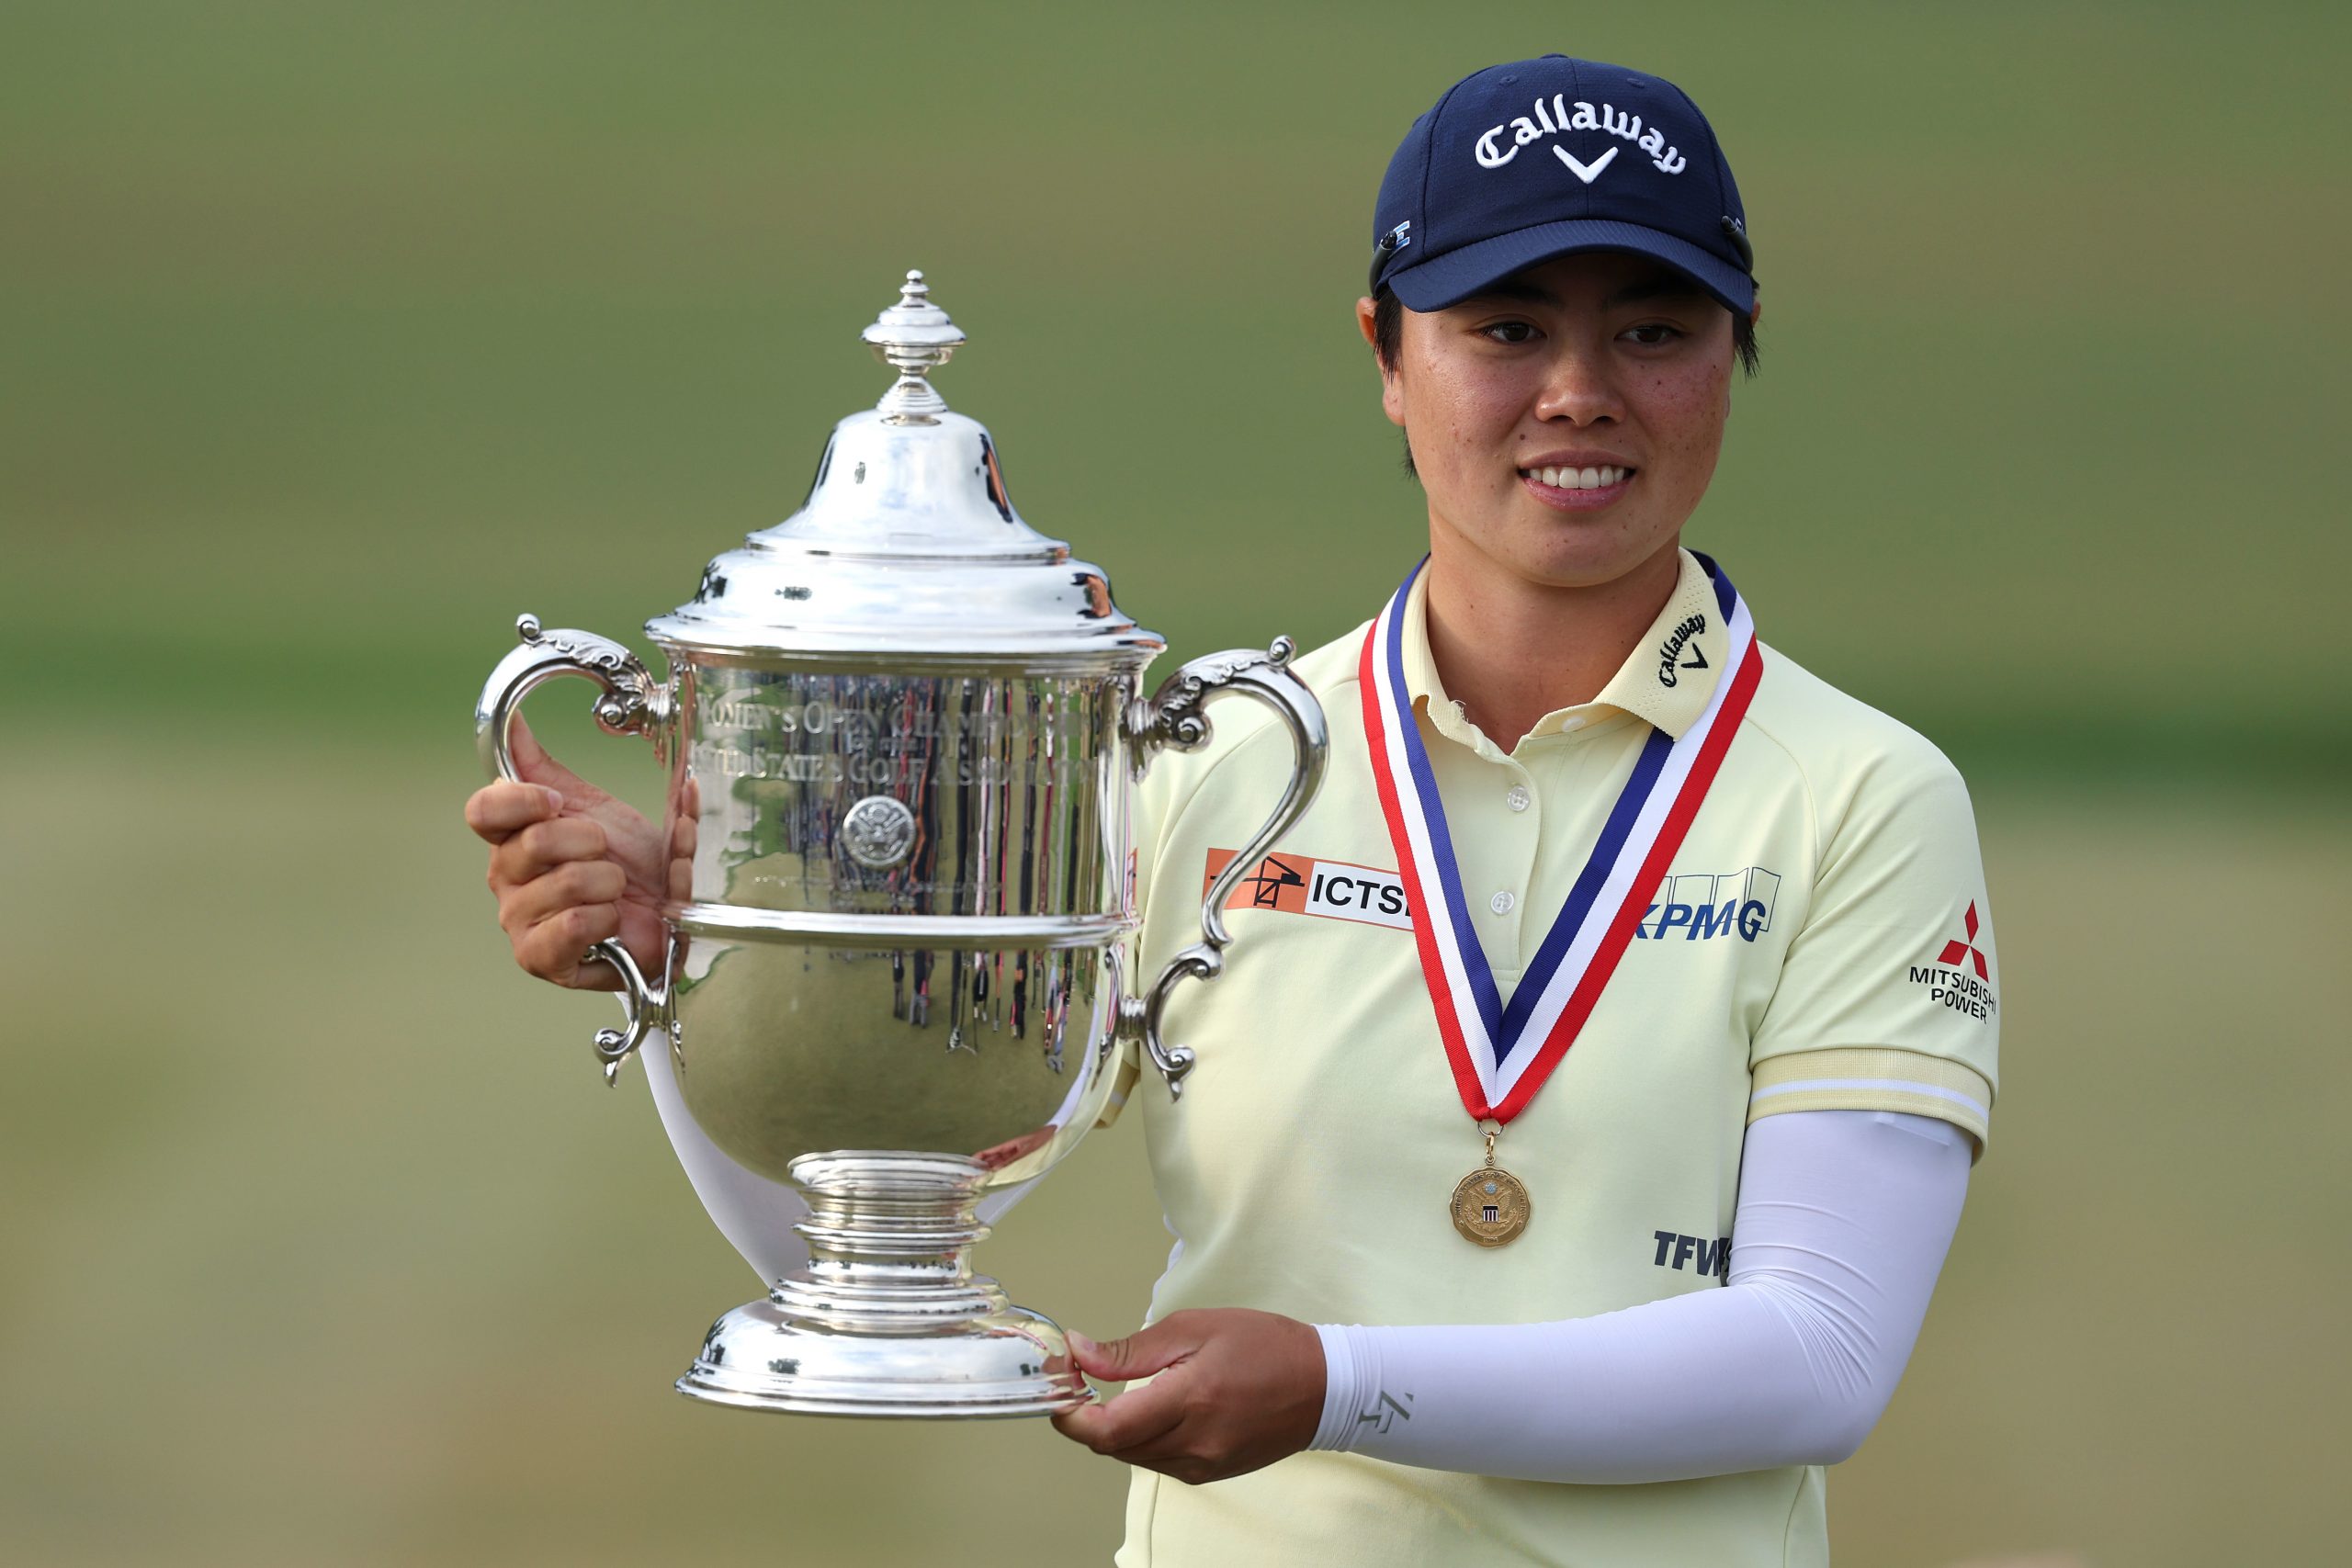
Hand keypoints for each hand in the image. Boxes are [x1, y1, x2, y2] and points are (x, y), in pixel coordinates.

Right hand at [462, 716, 667, 988]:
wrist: (668, 915)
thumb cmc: (630, 864)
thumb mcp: (592, 806)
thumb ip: (545, 769)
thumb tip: (512, 721)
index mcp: (510, 838)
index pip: (483, 810)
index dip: (523, 800)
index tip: (559, 802)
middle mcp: (506, 880)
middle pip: (533, 841)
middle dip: (591, 841)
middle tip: (606, 854)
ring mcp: (520, 921)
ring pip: (565, 881)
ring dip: (610, 881)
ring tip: (615, 891)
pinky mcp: (541, 959)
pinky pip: (574, 923)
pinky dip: (610, 916)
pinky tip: (613, 920)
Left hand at [1052, 1308, 1324, 1484]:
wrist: (1323, 1386)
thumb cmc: (1263, 1344)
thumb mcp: (1195, 1328)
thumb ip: (1132, 1350)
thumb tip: (1078, 1353)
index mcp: (1187, 1401)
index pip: (1105, 1430)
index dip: (1069, 1414)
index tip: (1058, 1386)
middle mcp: (1192, 1444)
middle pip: (1112, 1447)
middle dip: (1086, 1418)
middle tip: (1078, 1380)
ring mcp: (1202, 1465)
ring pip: (1132, 1457)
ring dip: (1114, 1429)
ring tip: (1114, 1392)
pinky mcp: (1209, 1473)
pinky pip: (1157, 1461)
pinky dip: (1142, 1438)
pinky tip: (1152, 1409)